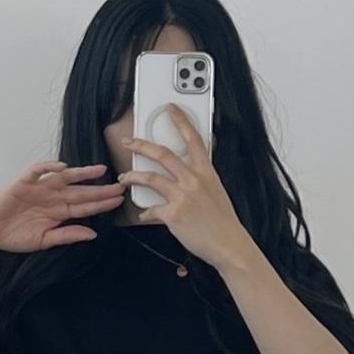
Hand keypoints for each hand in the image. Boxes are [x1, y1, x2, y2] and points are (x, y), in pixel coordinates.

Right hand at [0, 159, 126, 252]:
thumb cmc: (13, 235)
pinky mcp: (24, 181)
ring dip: (82, 173)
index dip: (102, 204)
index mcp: (58, 213)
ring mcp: (39, 188)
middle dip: (100, 189)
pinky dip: (49, 167)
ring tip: (99, 170)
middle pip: (80, 192)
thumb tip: (91, 235)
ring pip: (65, 178)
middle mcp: (52, 198)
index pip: (85, 207)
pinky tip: (62, 167)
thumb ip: (67, 236)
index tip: (119, 200)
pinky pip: (39, 170)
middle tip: (120, 185)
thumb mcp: (43, 241)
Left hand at [125, 107, 255, 273]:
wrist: (229, 244)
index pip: (193, 139)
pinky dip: (145, 212)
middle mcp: (193, 180)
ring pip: (150, 177)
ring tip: (124, 178)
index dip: (180, 121)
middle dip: (141, 145)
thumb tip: (186, 176)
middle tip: (129, 142)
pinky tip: (143, 214)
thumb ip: (200, 180)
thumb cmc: (223, 222)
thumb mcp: (216, 192)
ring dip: (132, 176)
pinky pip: (151, 209)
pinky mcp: (173, 214)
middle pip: (162, 154)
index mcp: (206, 172)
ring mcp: (183, 196)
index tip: (170, 109)